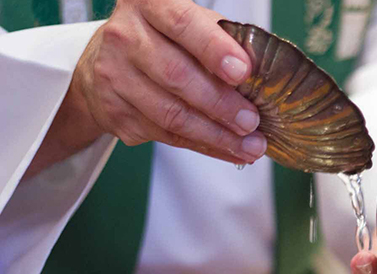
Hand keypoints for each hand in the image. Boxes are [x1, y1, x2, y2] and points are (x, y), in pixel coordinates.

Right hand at [32, 0, 266, 177]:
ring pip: (170, 114)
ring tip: (248, 146)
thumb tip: (263, 73)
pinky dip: (203, 146)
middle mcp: (125, 36)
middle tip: (252, 122)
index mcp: (149, 4)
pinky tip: (227, 150)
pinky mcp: (114, 111)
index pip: (182, 24)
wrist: (107, 61)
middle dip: (220, 104)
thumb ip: (221, 41)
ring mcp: (114, 75)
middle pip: (176, 75)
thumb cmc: (164, 40)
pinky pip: (166, 135)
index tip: (242, 72)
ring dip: (216, 135)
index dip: (213, 49)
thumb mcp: (193, 27)